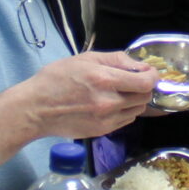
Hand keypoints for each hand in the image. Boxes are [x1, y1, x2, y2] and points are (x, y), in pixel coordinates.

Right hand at [7, 51, 160, 140]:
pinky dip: (125, 111)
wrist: (36, 109)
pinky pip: (126, 120)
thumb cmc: (56, 79)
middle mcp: (109, 102)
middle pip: (145, 96)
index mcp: (104, 79)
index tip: (148, 72)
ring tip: (119, 93)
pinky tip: (111, 105)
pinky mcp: (103, 131)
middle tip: (133, 81)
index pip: (145, 81)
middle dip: (143, 87)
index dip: (152, 75)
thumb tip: (138, 64)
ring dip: (135, 100)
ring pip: (138, 109)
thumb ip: (116, 59)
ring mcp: (107, 119)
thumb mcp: (85, 58)